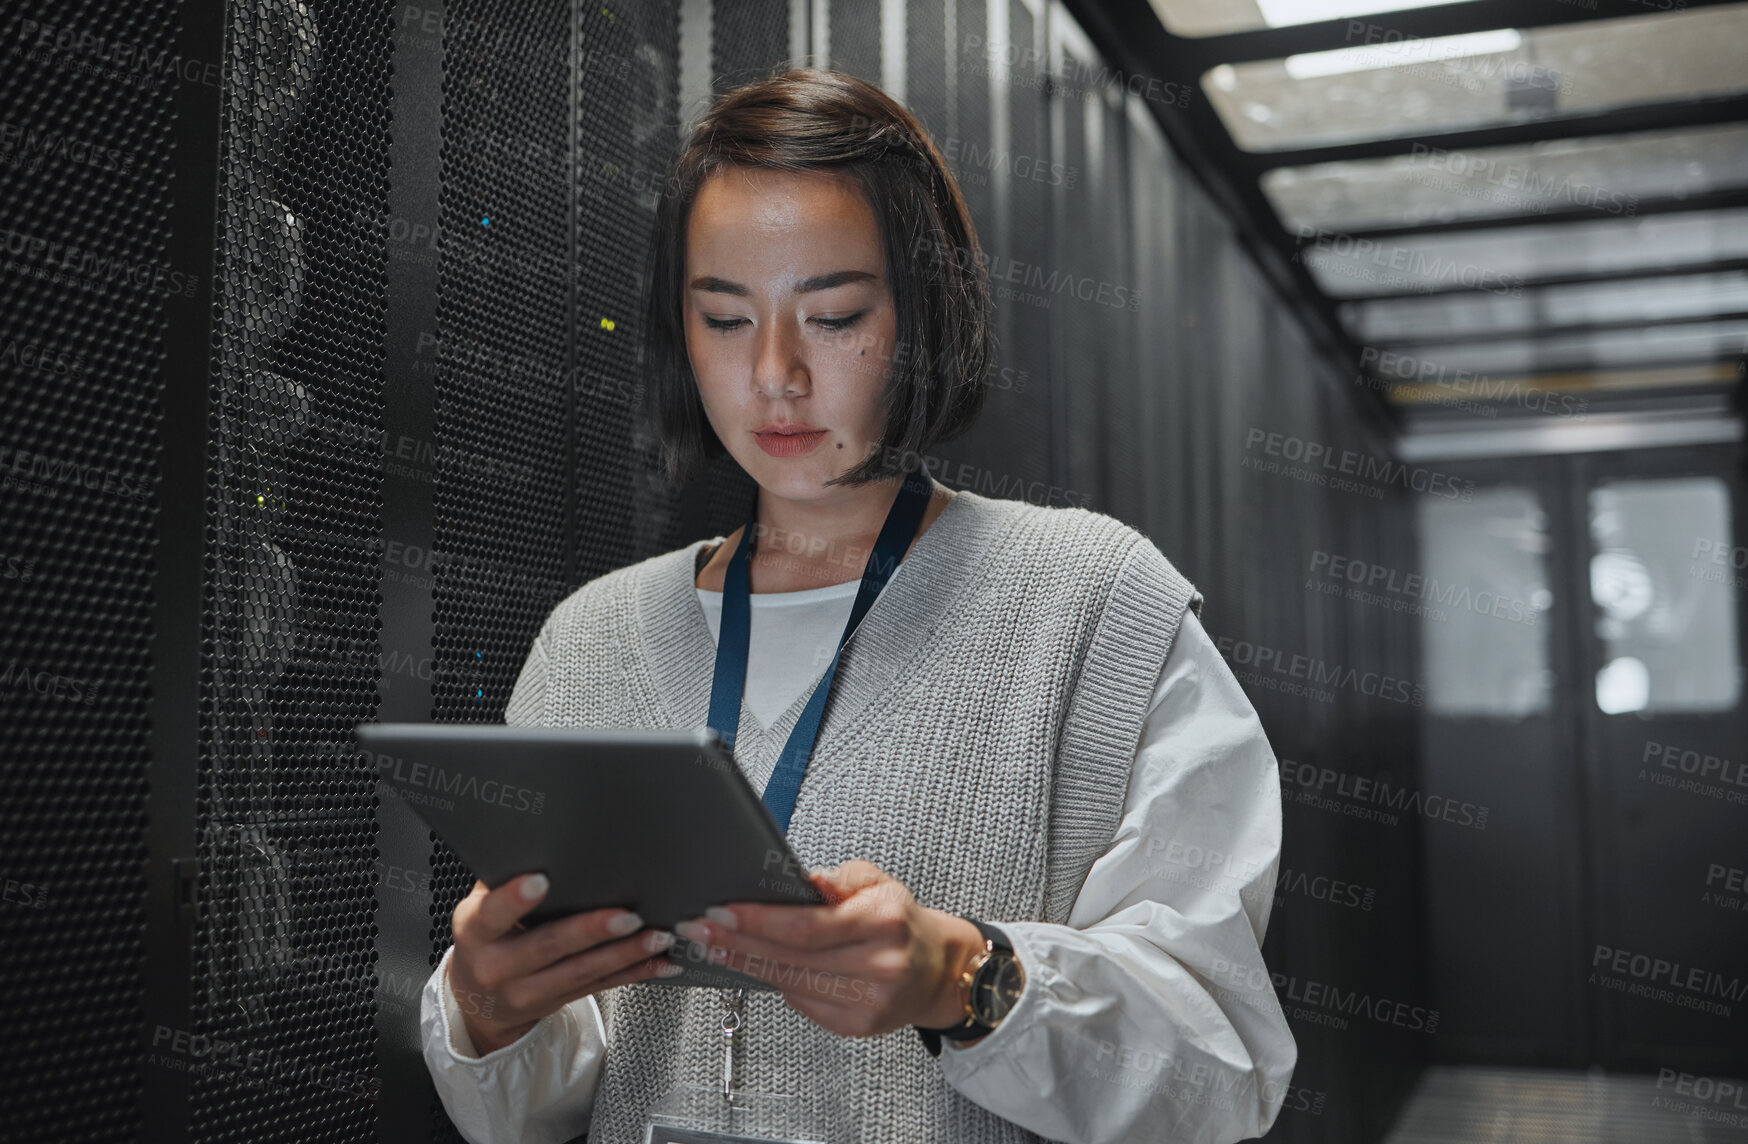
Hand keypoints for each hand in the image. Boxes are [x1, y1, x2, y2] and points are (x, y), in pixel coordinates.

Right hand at [446, 873, 680, 1053]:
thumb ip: (504, 877)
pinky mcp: (555, 1003)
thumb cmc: (487, 935)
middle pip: (548, 947)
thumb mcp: (480, 907)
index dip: (514, 900)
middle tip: (628, 915)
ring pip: (581, 972)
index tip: (541, 880)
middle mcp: (497, 966)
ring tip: (657, 937)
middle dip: (591, 931)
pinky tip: (661, 963)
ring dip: (624, 954)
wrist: (477, 999)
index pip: (492, 914)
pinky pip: (599, 987)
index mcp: (475, 932)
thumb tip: (543, 837)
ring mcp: (527, 992)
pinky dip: (634, 973)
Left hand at [670, 860, 987, 1038]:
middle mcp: (881, 964)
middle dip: (738, 941)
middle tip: (700, 928)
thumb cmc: (899, 920)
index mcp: (885, 920)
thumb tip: (803, 883)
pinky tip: (757, 967)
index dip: (757, 920)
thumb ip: (839, 879)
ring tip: (716, 946)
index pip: (806, 925)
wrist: (937, 969)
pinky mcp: (859, 1026)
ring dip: (747, 964)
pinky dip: (777, 983)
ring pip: (791, 983)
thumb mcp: (877, 881)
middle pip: (791, 957)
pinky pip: (803, 1003)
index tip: (721, 911)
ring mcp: (871, 1001)